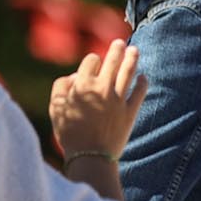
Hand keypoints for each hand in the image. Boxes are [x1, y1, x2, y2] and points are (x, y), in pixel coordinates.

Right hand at [50, 40, 148, 159]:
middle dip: (117, 49)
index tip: (94, 64)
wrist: (90, 157)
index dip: (92, 60)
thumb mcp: (56, 109)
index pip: (91, 61)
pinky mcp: (131, 111)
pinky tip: (144, 77)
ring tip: (135, 50)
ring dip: (132, 58)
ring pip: (128, 72)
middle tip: (120, 43)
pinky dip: (142, 82)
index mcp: (82, 85)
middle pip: (112, 61)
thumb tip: (75, 76)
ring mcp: (118, 99)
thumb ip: (61, 87)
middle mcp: (102, 88)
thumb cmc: (69, 134)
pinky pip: (139, 92)